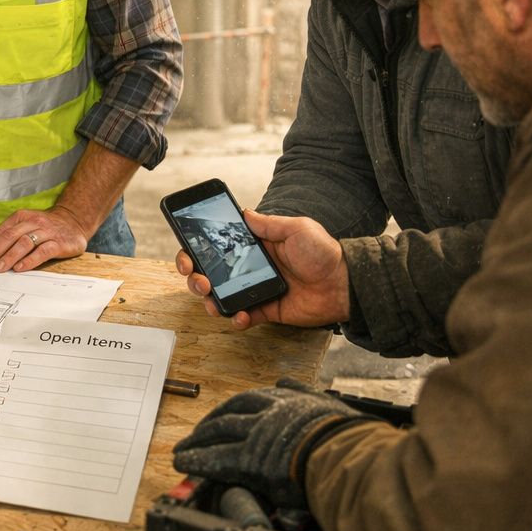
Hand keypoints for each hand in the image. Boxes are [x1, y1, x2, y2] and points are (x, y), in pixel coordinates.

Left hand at [0, 206, 88, 272]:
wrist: (74, 222)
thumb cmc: (46, 227)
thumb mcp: (28, 225)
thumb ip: (12, 236)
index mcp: (22, 217)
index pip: (2, 231)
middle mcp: (33, 222)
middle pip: (10, 236)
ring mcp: (46, 232)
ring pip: (24, 243)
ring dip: (9, 256)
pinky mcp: (59, 243)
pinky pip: (42, 251)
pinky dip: (30, 260)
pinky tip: (20, 268)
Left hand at [172, 378, 377, 508]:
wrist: (346, 454)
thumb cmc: (345, 436)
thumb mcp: (326, 402)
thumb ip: (303, 391)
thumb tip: (285, 381)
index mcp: (284, 400)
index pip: (249, 400)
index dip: (230, 409)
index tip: (220, 416)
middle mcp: (265, 413)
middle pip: (228, 414)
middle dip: (207, 425)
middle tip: (195, 434)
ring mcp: (255, 434)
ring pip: (217, 433)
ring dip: (196, 442)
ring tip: (183, 450)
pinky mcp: (250, 459)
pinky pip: (216, 458)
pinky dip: (197, 460)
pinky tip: (184, 463)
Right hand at [176, 209, 350, 329]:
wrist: (344, 284)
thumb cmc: (324, 252)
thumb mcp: (297, 229)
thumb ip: (268, 224)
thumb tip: (244, 212)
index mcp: (255, 245)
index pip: (218, 245)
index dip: (197, 248)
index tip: (187, 251)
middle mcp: (250, 267)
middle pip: (210, 271)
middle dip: (195, 276)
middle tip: (197, 278)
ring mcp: (256, 289)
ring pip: (221, 296)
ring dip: (209, 299)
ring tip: (211, 299)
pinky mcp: (266, 309)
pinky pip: (243, 316)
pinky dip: (236, 318)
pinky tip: (238, 316)